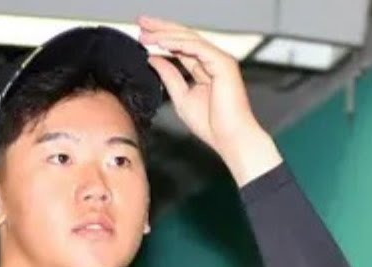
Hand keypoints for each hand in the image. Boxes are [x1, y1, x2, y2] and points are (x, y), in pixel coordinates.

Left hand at [138, 15, 281, 184]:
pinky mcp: (223, 63)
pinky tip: (161, 42)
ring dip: (166, 34)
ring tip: (146, 34)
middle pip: (185, 38)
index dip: (162, 39)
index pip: (181, 47)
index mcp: (205, 68)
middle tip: (141, 24)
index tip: (143, 36)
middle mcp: (213, 60)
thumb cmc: (211, 124)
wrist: (229, 138)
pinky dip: (178, 43)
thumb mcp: (181, 97)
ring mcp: (220, 60)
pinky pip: (197, 47)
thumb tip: (153, 58)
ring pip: (190, 39)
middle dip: (162, 29)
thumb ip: (169, 76)